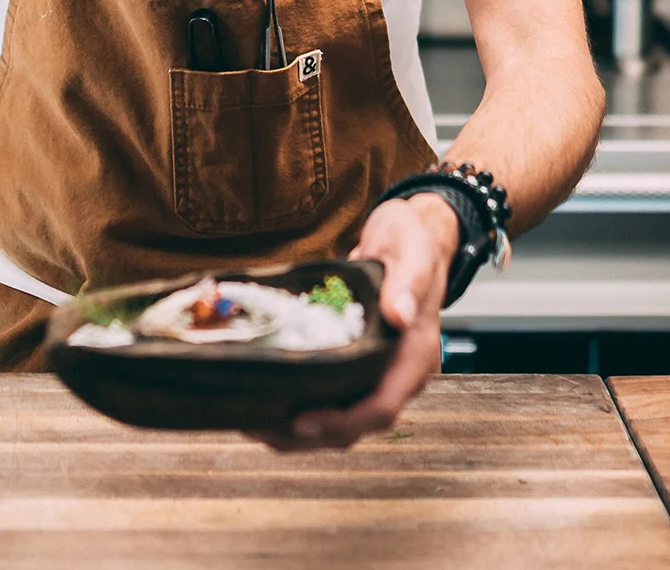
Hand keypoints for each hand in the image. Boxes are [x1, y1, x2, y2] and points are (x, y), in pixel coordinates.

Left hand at [253, 193, 455, 451]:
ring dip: (299, 429)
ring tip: (255, 422)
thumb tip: (399, 315)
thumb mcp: (412, 251)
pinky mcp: (357, 360)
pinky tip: (268, 398)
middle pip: (356, 423)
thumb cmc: (413, 241)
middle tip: (262, 427)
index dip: (343, 421)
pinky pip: (332, 394)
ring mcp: (377, 369)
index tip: (302, 421)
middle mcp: (397, 371)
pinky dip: (301, 402)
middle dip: (310, 434)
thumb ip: (408, 283)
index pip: (382, 406)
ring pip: (341, 416)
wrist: (413, 235)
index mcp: (414, 354)